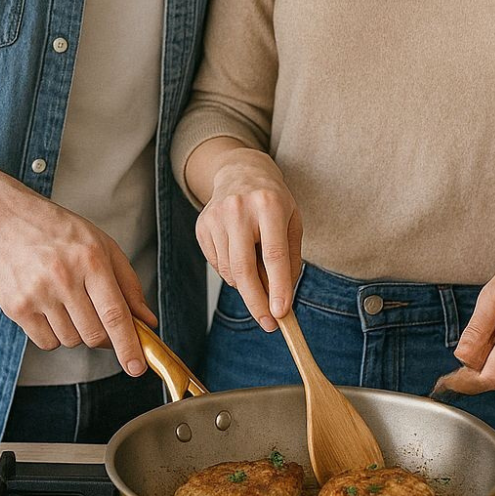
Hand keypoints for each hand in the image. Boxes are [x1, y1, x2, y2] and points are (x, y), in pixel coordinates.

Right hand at [0, 164, 156, 375]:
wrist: (2, 220)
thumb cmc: (59, 231)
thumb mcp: (101, 244)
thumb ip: (128, 284)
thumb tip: (147, 322)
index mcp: (92, 259)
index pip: (115, 313)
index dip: (129, 344)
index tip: (137, 368)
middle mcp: (64, 277)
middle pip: (94, 334)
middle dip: (103, 336)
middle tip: (97, 315)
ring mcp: (38, 294)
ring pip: (71, 340)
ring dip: (77, 331)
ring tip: (67, 299)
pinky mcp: (16, 307)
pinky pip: (46, 342)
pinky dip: (54, 333)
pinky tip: (49, 306)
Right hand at [195, 147, 302, 331]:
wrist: (240, 171)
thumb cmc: (273, 200)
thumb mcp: (292, 221)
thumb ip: (290, 258)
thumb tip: (281, 298)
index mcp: (269, 205)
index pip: (273, 255)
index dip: (278, 288)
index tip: (281, 314)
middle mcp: (239, 209)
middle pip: (244, 269)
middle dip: (256, 302)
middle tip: (268, 324)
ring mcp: (216, 217)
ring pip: (229, 271)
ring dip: (245, 284)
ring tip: (257, 270)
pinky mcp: (202, 226)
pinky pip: (217, 264)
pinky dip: (231, 272)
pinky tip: (240, 253)